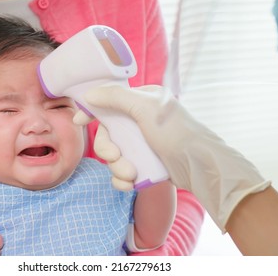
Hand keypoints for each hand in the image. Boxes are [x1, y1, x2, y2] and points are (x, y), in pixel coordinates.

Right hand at [75, 85, 270, 231]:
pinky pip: (121, 172)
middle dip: (107, 148)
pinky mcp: (144, 164)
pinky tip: (131, 183)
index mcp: (140, 101)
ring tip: (132, 173)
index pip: (108, 102)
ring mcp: (141, 144)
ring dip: (117, 167)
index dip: (91, 111)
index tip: (78, 121)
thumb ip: (116, 97)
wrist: (198, 165)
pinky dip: (122, 180)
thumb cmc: (176, 131)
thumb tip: (90, 94)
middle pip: (107, 134)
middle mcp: (139, 121)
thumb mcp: (145, 107)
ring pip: (113, 156)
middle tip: (116, 156)